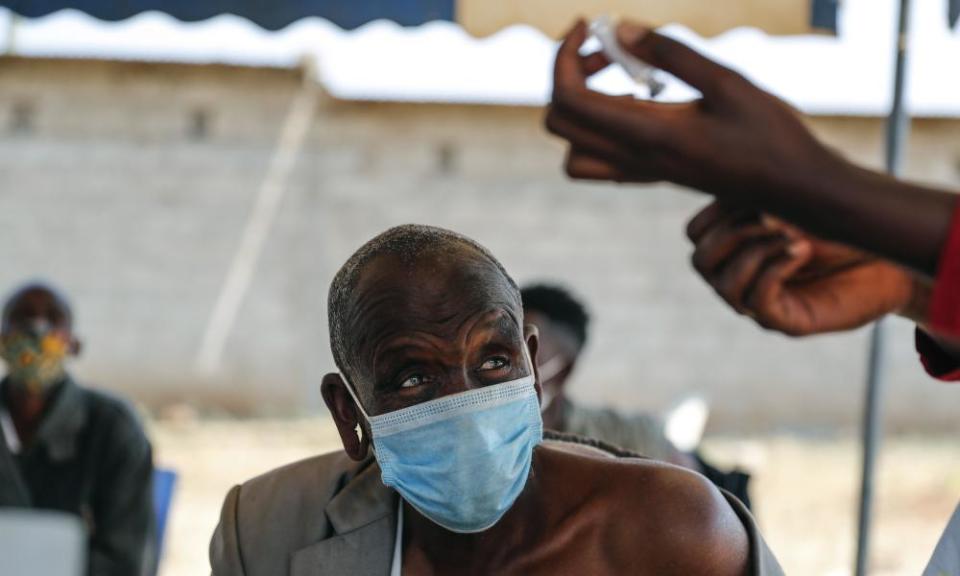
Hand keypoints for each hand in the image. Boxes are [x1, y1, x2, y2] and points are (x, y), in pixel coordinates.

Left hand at [546, 20, 841, 203]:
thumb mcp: (728, 82)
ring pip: (573, 149)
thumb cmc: (771, 134)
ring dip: (581, 108)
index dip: (564, 57)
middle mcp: (635, 159)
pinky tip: (643, 98)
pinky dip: (602, 124)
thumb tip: (619, 31)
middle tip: (609, 48)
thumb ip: (672, 54)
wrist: (794, 187)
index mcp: (649, 135)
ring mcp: (641, 171)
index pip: (570, 100)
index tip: (588, 25)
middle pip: (559, 123)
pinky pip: (600, 157)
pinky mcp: (651, 174)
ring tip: (621, 77)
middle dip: (570, 76)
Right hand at [686, 202, 916, 335]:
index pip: (696, 232)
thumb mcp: (798, 199)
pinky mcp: (785, 322)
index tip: (758, 191)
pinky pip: (757, 301)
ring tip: (792, 235)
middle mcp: (739, 275)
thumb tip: (737, 191)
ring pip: (724, 285)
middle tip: (772, 216)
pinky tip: (802, 249)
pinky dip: (774, 269)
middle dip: (732, 232)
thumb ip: (760, 193)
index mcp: (735, 244)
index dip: (718, 209)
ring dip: (755, 251)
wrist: (893, 259)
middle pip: (700, 260)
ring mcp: (759, 301)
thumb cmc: (846, 225)